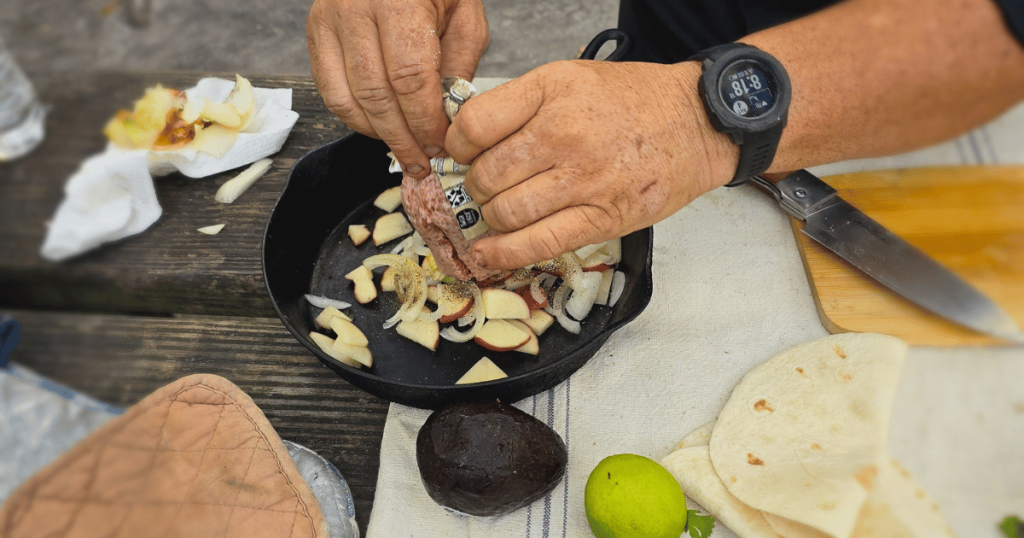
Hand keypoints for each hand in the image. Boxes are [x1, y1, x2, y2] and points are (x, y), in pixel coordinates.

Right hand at [307, 0, 487, 177]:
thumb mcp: (464, 14)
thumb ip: (458, 65)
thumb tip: (448, 119)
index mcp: (399, 1)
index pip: (410, 79)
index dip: (426, 121)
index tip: (442, 144)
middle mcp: (356, 9)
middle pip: (377, 96)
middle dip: (403, 138)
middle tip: (424, 161)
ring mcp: (329, 20)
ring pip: (348, 100)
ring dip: (378, 135)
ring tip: (405, 150)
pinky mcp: (315, 32)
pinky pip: (330, 91)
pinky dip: (355, 118)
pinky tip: (380, 127)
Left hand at [445, 60, 738, 269]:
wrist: (696, 123)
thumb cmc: (633, 102)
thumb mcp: (571, 80)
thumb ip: (521, 105)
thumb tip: (468, 142)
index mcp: (552, 92)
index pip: (475, 126)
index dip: (457, 147)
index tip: (461, 154)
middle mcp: (564, 133)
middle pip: (486, 175)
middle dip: (475, 188)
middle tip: (483, 188)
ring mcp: (584, 179)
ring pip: (505, 212)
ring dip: (490, 220)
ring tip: (495, 215)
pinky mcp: (601, 218)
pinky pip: (538, 243)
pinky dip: (504, 254)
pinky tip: (488, 254)